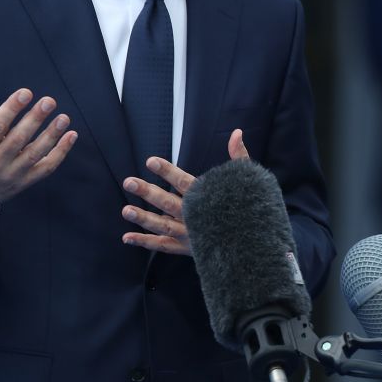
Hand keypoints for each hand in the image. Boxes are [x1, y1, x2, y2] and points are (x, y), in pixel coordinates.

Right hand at [0, 73, 77, 221]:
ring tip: (64, 117)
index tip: (26, 92)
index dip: (11, 109)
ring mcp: (12, 173)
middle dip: (35, 120)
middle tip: (49, 101)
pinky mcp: (26, 181)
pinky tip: (71, 135)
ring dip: (51, 135)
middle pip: (18, 139)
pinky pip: (46, 167)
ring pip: (35, 154)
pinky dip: (60, 153)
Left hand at [121, 129, 250, 255]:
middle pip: (168, 203)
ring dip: (143, 219)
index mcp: (207, 198)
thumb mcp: (247, 181)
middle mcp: (196, 217)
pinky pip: (163, 246)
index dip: (167, 171)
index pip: (184, 182)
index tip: (150, 161)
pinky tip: (127, 237)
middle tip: (129, 182)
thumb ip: (238, 156)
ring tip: (125, 210)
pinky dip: (146, 242)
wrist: (256, 243)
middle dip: (148, 193)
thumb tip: (237, 132)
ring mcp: (190, 234)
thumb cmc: (249, 208)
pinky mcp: (187, 248)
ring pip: (163, 226)